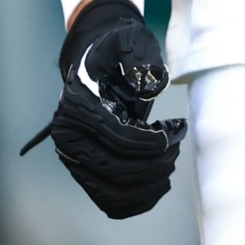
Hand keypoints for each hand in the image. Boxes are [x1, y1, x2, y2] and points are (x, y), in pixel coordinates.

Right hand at [21, 0, 185, 218]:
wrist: (97, 64)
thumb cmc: (116, 54)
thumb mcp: (129, 42)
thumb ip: (141, 59)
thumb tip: (152, 86)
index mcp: (77, 106)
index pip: (118, 137)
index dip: (152, 142)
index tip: (174, 132)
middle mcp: (67, 137)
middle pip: (115, 171)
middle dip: (155, 164)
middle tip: (177, 145)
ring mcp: (73, 158)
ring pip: (112, 194)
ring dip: (148, 187)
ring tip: (170, 164)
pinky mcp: (84, 172)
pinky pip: (109, 201)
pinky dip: (136, 201)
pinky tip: (158, 184)